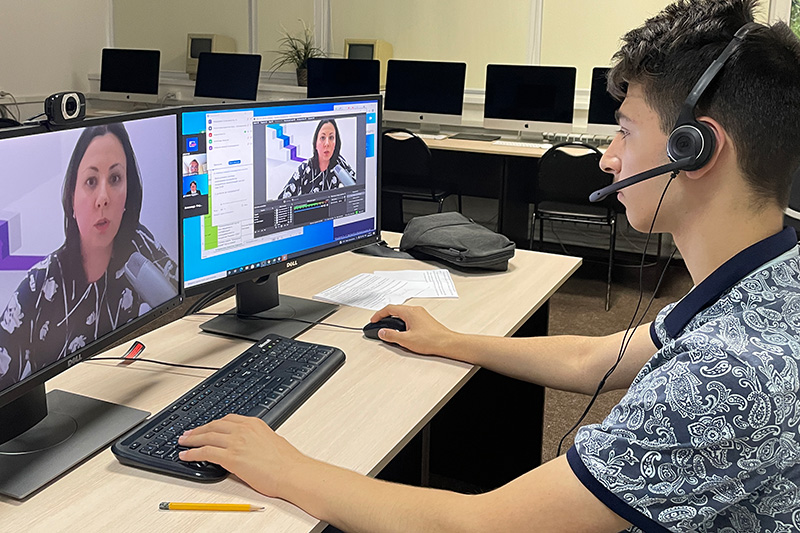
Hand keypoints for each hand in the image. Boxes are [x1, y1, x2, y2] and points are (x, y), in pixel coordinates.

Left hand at [178, 414, 308, 497]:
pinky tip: (186, 456)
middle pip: (214, 426)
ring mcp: (236, 442)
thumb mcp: (271, 441)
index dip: (213, 424)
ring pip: (207, 437)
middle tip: (188, 433)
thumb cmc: (287, 462)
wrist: (291, 472)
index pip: (227, 420)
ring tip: (183, 442)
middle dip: (198, 430)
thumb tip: (246, 447)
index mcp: (254, 423)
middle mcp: (243, 429)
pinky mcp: (231, 457)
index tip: (206, 427)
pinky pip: (205, 453)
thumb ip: (256, 440)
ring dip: (192, 440)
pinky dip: (193, 453)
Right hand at [369, 304, 456, 356]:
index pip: (389, 309)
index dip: (379, 314)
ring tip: (388, 329)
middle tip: (379, 324)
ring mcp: (421, 315)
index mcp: (410, 312)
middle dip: (385, 317)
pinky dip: (402, 323)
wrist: (447, 343)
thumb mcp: (406, 340)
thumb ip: (391, 336)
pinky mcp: (425, 321)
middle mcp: (416, 310)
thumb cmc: (431, 340)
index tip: (374, 320)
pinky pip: (409, 318)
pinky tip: (402, 332)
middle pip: (396, 310)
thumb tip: (382, 332)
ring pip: (403, 314)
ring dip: (394, 320)